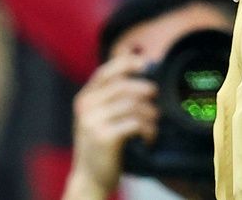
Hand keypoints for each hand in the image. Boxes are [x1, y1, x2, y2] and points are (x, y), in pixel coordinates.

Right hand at [65, 50, 158, 197]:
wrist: (89, 178)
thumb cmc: (100, 146)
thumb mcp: (97, 117)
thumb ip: (110, 97)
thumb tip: (137, 66)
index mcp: (84, 98)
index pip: (106, 71)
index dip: (126, 63)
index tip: (145, 63)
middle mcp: (86, 106)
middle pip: (124, 86)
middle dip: (146, 91)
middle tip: (156, 102)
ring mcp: (93, 121)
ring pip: (133, 105)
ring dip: (150, 115)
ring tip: (153, 125)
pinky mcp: (104, 137)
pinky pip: (135, 124)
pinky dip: (148, 131)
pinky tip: (149, 138)